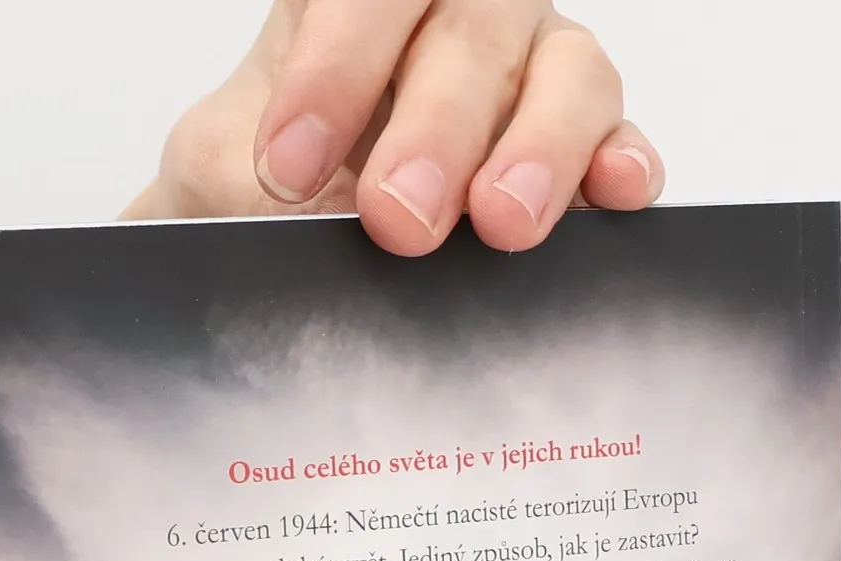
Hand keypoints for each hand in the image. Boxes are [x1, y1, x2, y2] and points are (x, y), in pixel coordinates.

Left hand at [123, 0, 663, 254]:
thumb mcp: (217, 170)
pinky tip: (611, 192)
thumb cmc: (259, 195)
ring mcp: (531, 78)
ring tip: (502, 222)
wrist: (284, 257)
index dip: (337, 63)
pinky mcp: (584, 155)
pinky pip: (622, 140)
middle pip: (478, 19)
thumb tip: (287, 214)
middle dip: (437, 122)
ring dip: (539, 145)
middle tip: (398, 218)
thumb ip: (234, 169)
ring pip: (570, 67)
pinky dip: (622, 162)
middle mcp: (455, 16)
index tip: (288, 167)